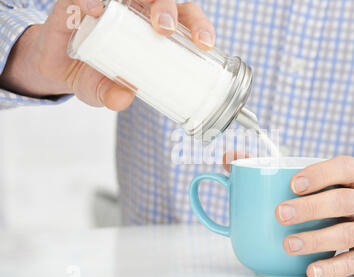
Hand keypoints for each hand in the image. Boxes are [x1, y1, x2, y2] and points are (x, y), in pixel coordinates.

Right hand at [0, 0, 214, 110]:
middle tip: (167, 31)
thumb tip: (123, 98)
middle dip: (171, 12)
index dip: (199, 27)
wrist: (57, 69)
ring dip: (144, 2)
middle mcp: (136, 12)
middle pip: (163, 1)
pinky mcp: (77, 3)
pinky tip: (95, 10)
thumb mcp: (103, 91)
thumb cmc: (92, 76)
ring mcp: (109, 4)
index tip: (204, 45)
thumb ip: (113, 95)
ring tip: (147, 22)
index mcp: (154, 30)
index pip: (185, 20)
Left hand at [275, 155, 353, 276]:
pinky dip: (331, 268)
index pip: (344, 168)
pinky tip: (312, 269)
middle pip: (342, 202)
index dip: (318, 175)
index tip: (292, 184)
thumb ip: (318, 176)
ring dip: (315, 240)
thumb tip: (259, 171)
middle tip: (281, 213)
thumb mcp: (349, 178)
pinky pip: (353, 262)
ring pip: (346, 234)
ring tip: (289, 244)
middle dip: (309, 208)